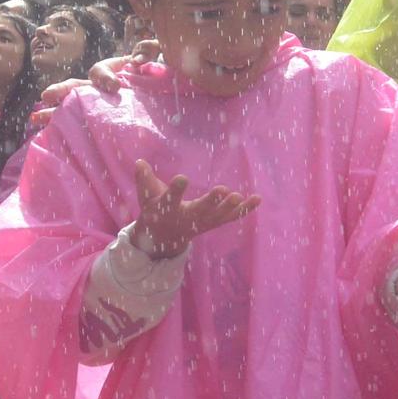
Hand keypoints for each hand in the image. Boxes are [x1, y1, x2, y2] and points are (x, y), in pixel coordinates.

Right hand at [35, 42, 159, 123]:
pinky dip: (65, 130)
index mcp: (112, 73)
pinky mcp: (103, 122)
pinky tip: (51, 136)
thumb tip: (136, 60)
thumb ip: (149, 50)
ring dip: (54, 112)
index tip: (115, 86)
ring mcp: (98, 105)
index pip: (100, 72)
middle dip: (62, 91)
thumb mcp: (158, 56)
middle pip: (76, 87)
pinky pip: (82, 125)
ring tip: (37, 118)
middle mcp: (100, 89)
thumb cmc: (161, 73)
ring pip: (72, 106)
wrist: (168, 96)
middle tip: (48, 96)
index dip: (104, 77)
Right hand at [132, 159, 259, 257]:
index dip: (175, 190)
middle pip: (200, 211)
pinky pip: (232, 217)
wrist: (164, 237)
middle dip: (211, 202)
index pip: (170, 199)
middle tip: (222, 190)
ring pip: (219, 216)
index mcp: (168, 210)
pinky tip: (257, 198)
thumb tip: (139, 161)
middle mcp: (187, 218)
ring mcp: (203, 222)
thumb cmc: (155, 210)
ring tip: (240, 196)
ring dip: (230, 207)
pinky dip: (245, 209)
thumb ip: (143, 179)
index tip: (182, 178)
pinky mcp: (215, 222)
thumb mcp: (146, 196)